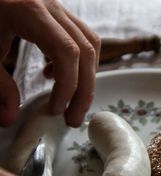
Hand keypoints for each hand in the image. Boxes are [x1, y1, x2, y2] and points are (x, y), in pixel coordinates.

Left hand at [0, 0, 100, 126]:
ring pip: (90, 43)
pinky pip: (80, 36)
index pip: (67, 53)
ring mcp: (56, 6)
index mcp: (30, 11)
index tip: (57, 109)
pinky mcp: (55, 12)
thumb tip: (9, 118)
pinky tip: (55, 73)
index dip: (68, 85)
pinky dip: (77, 61)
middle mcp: (50, 5)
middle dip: (84, 89)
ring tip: (71, 99)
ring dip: (85, 76)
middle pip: (86, 50)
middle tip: (74, 116)